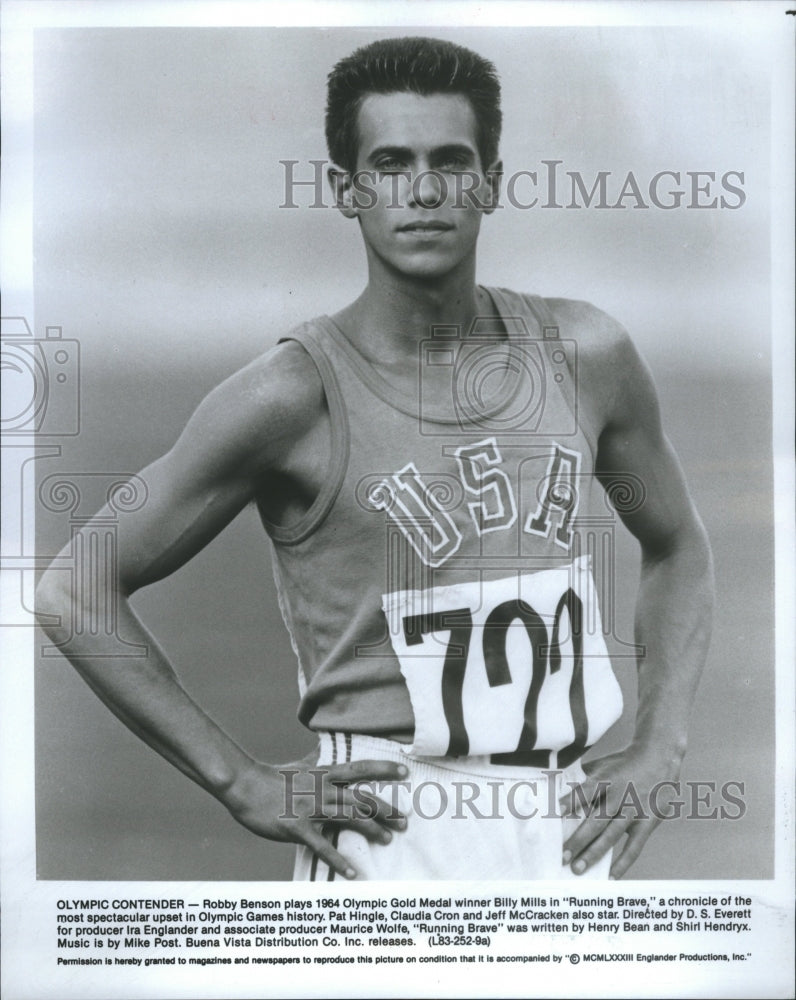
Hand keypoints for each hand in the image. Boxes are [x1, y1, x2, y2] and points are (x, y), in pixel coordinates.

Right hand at [218, 751, 408, 878]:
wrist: (246, 787)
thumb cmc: (273, 778)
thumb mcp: (300, 766)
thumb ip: (318, 760)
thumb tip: (327, 746)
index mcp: (324, 774)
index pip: (360, 768)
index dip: (383, 769)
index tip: (406, 771)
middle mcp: (322, 789)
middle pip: (360, 797)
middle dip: (385, 809)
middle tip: (405, 821)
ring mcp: (310, 808)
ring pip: (348, 818)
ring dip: (370, 830)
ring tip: (388, 840)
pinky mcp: (297, 828)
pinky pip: (321, 846)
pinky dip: (338, 860)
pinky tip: (353, 872)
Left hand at [559, 744, 682, 878]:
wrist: (659, 757)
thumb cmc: (622, 764)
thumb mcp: (602, 765)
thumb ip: (581, 779)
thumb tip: (553, 789)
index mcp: (606, 779)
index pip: (586, 790)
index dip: (572, 800)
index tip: (556, 810)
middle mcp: (620, 795)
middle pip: (597, 820)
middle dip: (579, 839)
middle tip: (562, 857)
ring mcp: (635, 810)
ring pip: (612, 836)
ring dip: (594, 853)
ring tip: (578, 869)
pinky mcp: (648, 822)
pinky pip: (634, 847)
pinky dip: (623, 863)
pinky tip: (610, 876)